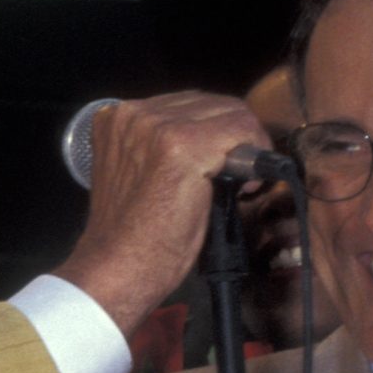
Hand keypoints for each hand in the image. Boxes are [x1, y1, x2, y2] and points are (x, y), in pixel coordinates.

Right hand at [55, 93, 266, 336]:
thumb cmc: (130, 237)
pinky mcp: (182, 146)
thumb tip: (215, 142)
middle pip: (212, 103)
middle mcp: (134, 114)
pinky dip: (254, 154)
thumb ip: (161, 147)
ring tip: (241, 182)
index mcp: (117, 117)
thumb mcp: (138, 174)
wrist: (117, 269)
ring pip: (231, 112)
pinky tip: (246, 187)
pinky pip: (240, 130)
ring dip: (246, 145)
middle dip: (235, 136)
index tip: (223, 165)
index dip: (216, 132)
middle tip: (240, 176)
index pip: (188, 104)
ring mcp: (156, 127)